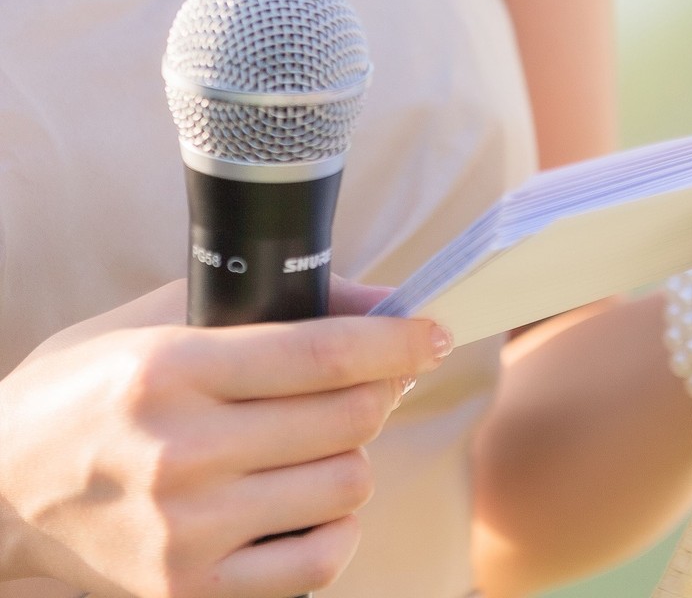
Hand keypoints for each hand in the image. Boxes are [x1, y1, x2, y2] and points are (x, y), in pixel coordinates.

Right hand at [0, 277, 451, 596]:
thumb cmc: (82, 394)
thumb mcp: (155, 323)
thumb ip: (268, 305)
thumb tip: (380, 299)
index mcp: (170, 372)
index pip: (324, 354)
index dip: (396, 340)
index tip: (432, 332)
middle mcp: (182, 452)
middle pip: (350, 417)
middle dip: (376, 392)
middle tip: (363, 386)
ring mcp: (188, 529)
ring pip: (347, 483)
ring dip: (350, 458)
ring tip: (315, 447)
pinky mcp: (190, 589)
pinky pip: (321, 560)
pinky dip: (333, 529)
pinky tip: (306, 507)